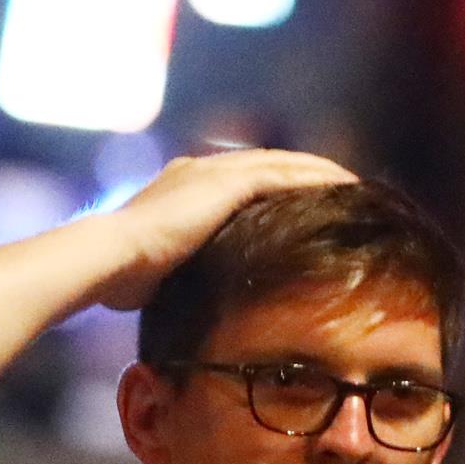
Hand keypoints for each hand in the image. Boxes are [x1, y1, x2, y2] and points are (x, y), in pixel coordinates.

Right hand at [93, 148, 358, 310]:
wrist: (110, 259)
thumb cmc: (125, 279)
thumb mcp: (163, 274)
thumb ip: (184, 273)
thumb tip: (192, 301)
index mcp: (183, 188)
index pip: (241, 181)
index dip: (276, 188)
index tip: (304, 202)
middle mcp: (199, 171)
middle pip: (266, 163)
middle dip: (304, 172)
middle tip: (342, 186)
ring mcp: (211, 172)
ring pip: (280, 162)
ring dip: (320, 171)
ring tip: (354, 183)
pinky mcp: (224, 183)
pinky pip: (282, 174)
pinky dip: (315, 177)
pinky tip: (344, 185)